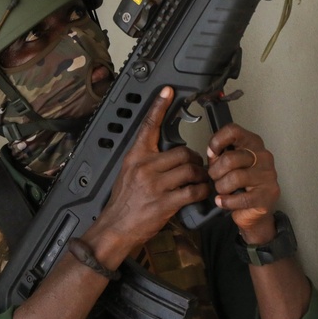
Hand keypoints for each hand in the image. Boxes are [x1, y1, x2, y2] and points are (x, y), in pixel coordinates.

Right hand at [92, 86, 210, 263]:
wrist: (116, 228)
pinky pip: (192, 191)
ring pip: (190, 170)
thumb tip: (166, 153)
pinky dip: (201, 191)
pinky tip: (199, 193)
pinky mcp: (165, 203)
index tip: (167, 91)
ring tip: (199, 181)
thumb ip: (145, 160)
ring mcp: (155, 186)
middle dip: (194, 160)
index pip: (148, 127)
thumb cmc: (123, 202)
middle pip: (182, 152)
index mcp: (135, 157)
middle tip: (195, 167)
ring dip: (200, 176)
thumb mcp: (128, 173)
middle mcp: (144, 168)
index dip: (159, 107)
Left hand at [207, 124, 280, 243]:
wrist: (255, 210)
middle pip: (230, 158)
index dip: (217, 141)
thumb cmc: (241, 184)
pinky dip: (226, 201)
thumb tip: (211, 152)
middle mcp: (263, 156)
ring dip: (221, 187)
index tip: (211, 153)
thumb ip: (219, 155)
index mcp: (253, 143)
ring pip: (234, 178)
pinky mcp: (267, 195)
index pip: (233, 131)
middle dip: (215, 171)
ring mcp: (268, 176)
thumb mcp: (228, 164)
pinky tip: (222, 201)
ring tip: (221, 190)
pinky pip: (241, 198)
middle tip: (214, 178)